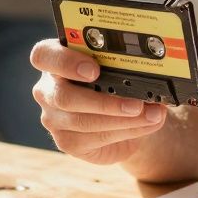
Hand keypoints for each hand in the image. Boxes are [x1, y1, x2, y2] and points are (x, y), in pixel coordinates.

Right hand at [30, 39, 168, 164]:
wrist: (121, 115)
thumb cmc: (114, 83)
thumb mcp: (117, 68)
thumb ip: (125, 68)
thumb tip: (154, 80)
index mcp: (55, 60)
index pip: (43, 56)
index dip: (65, 62)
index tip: (94, 70)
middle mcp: (48, 89)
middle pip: (63, 96)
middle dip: (104, 101)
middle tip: (136, 103)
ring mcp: (53, 118)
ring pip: (82, 121)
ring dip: (122, 119)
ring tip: (152, 115)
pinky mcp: (66, 142)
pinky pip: (94, 138)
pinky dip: (125, 131)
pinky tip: (144, 125)